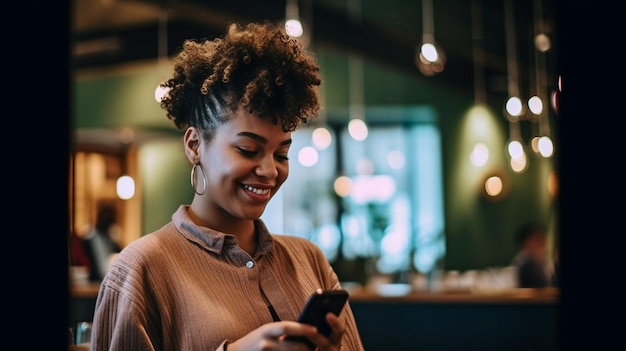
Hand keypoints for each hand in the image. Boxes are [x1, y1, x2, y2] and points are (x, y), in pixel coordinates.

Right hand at [227, 313, 344, 350]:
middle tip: (318, 347)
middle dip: (306, 348)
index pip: (286, 327)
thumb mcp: (266, 332)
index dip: (302, 328)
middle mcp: (265, 342)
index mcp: (267, 329)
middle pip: (291, 346)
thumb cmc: (254, 341)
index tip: (315, 329)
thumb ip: (282, 331)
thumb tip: (305, 330)